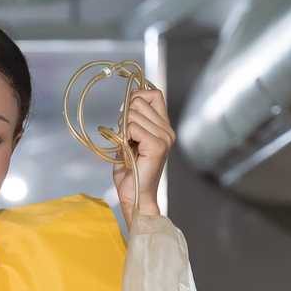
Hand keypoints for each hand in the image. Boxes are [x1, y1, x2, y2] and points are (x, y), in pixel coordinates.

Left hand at [112, 87, 175, 223]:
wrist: (136, 196)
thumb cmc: (131, 172)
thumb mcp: (130, 141)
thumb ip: (131, 122)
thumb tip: (127, 103)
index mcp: (163, 127)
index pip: (154, 94)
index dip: (137, 97)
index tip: (126, 115)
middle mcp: (167, 130)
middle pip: (140, 100)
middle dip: (125, 116)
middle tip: (125, 139)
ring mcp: (164, 137)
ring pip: (133, 113)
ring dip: (123, 129)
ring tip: (128, 148)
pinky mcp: (157, 146)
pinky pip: (132, 127)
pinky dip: (125, 137)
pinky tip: (128, 151)